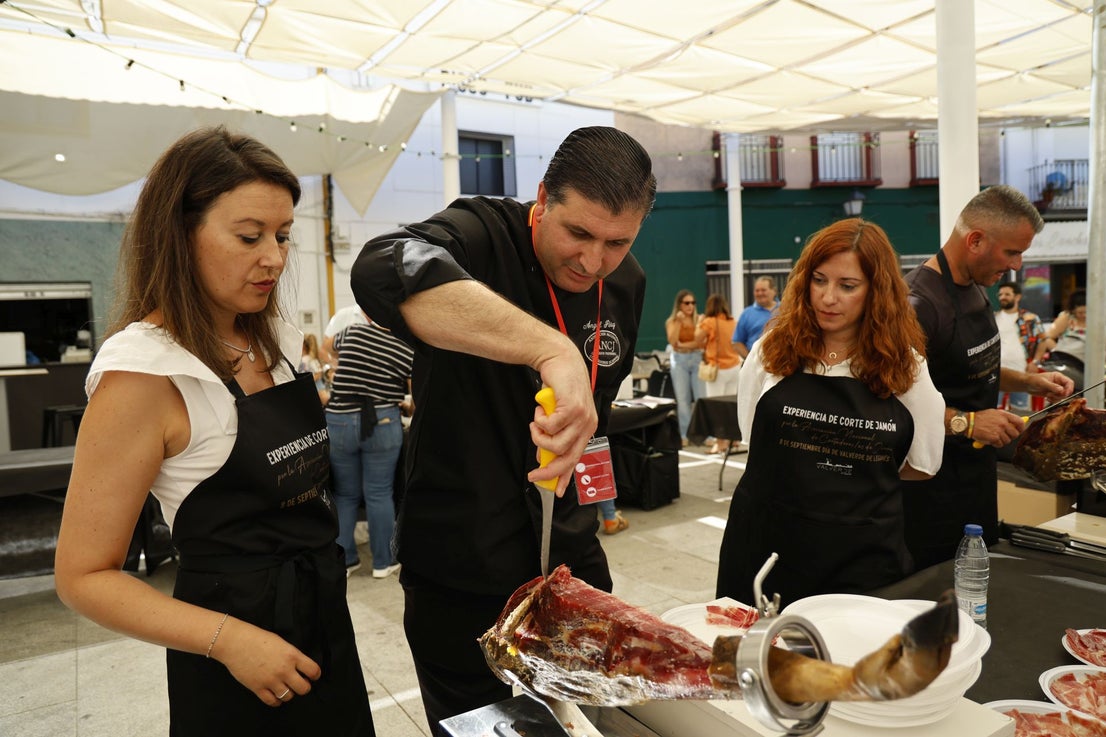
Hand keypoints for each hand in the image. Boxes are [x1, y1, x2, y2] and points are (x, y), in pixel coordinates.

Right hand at [211, 617, 321, 706]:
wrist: (235, 642)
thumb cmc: (257, 638)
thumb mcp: (281, 642)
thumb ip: (291, 655)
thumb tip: (299, 666)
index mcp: (292, 655)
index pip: (313, 670)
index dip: (315, 675)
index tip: (313, 676)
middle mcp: (284, 670)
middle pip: (304, 688)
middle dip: (304, 686)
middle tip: (300, 683)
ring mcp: (271, 680)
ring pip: (288, 697)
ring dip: (289, 693)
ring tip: (286, 688)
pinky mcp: (258, 688)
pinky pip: (272, 702)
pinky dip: (276, 701)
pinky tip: (276, 695)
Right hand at [527, 350, 597, 496]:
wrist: (560, 359)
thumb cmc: (559, 386)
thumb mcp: (558, 414)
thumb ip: (555, 433)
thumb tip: (543, 455)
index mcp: (586, 428)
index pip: (577, 458)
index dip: (566, 477)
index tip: (557, 491)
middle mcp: (588, 425)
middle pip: (568, 458)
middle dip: (548, 470)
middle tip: (533, 474)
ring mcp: (582, 417)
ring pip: (556, 444)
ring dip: (539, 437)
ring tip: (535, 424)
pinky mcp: (573, 408)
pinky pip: (550, 426)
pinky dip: (539, 421)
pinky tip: (539, 409)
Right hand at [969, 408, 1025, 447]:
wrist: (969, 423)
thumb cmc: (979, 418)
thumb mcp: (994, 413)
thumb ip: (1004, 418)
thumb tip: (1015, 423)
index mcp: (1004, 415)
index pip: (1020, 422)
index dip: (1021, 428)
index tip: (1018, 430)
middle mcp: (1003, 422)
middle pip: (1015, 434)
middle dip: (1010, 436)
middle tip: (1004, 436)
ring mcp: (999, 430)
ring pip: (1007, 441)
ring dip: (1002, 441)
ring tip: (995, 437)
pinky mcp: (994, 438)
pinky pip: (1000, 444)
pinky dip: (996, 444)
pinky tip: (991, 440)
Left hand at [1027, 371, 1074, 401]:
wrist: (1026, 385)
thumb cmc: (1032, 380)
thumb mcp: (1042, 382)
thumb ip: (1052, 386)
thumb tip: (1061, 390)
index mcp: (1058, 377)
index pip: (1069, 382)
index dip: (1069, 389)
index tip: (1065, 393)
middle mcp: (1058, 382)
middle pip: (1067, 390)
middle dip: (1061, 394)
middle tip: (1052, 394)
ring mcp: (1056, 389)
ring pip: (1063, 396)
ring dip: (1056, 397)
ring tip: (1048, 395)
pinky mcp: (1053, 394)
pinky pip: (1057, 399)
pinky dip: (1053, 400)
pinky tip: (1047, 398)